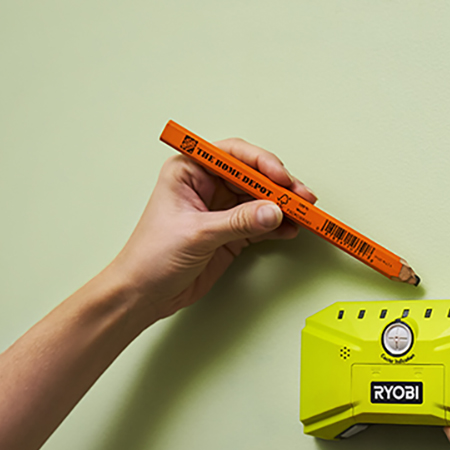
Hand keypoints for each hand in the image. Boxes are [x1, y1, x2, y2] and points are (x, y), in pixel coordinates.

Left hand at [106, 138, 317, 323]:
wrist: (144, 294)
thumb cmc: (151, 256)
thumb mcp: (197, 234)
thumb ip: (238, 222)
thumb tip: (273, 211)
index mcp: (189, 171)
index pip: (232, 155)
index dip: (260, 163)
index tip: (281, 177)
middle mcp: (206, 185)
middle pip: (252, 176)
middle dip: (279, 186)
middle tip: (301, 197)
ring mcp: (220, 209)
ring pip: (261, 199)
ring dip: (284, 206)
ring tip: (305, 214)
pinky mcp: (231, 232)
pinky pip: (261, 223)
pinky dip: (278, 226)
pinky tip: (292, 229)